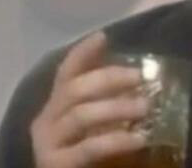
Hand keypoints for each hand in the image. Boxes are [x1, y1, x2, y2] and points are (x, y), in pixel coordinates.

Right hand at [31, 32, 149, 167]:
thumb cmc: (86, 153)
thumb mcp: (95, 120)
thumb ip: (105, 97)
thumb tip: (131, 71)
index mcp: (55, 105)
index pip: (65, 71)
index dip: (82, 52)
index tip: (102, 36)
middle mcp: (46, 120)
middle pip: (74, 88)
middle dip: (109, 78)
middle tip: (140, 76)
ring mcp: (47, 143)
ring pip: (82, 115)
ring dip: (117, 107)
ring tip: (146, 107)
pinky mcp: (56, 166)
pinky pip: (90, 147)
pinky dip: (117, 140)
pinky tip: (139, 138)